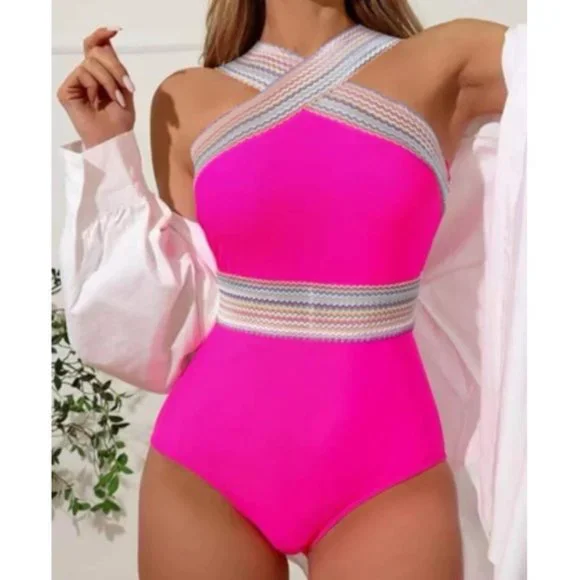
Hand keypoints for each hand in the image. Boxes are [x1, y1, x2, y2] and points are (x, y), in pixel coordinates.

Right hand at [57, 27, 135, 147]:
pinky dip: (95, 85)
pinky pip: (82, 73)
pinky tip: (98, 101)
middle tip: (127, 87)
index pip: (96, 47)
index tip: (115, 30)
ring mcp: (75, 82)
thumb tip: (107, 41)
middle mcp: (86, 75)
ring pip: (91, 62)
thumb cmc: (120, 121)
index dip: (102, 35)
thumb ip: (116, 66)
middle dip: (115, 67)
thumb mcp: (125, 89)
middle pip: (97, 52)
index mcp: (100, 74)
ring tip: (116, 99)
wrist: (114, 140)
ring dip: (109, 81)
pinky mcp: (66, 91)